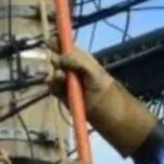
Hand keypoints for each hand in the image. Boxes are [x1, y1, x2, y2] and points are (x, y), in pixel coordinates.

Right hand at [45, 35, 158, 161]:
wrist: (112, 121)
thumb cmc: (108, 95)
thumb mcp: (95, 75)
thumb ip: (78, 62)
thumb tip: (58, 58)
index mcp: (83, 60)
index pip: (67, 45)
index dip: (58, 41)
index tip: (50, 42)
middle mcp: (74, 69)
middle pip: (56, 58)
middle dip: (55, 60)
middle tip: (60, 66)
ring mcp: (68, 84)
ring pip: (53, 74)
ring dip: (54, 75)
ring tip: (61, 80)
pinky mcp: (64, 97)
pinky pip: (53, 88)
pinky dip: (52, 87)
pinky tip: (56, 89)